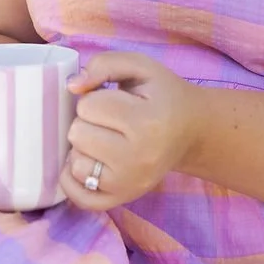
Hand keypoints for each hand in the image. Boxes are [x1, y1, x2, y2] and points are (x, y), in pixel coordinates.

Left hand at [60, 51, 199, 211]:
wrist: (191, 130)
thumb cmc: (162, 94)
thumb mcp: (140, 66)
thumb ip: (104, 64)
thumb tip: (72, 86)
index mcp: (146, 121)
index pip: (88, 106)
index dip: (95, 97)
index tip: (116, 100)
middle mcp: (138, 158)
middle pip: (77, 134)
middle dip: (87, 121)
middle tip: (110, 120)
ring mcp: (130, 184)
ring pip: (75, 164)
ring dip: (83, 148)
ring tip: (104, 139)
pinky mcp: (123, 199)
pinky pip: (80, 197)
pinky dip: (75, 179)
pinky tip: (88, 161)